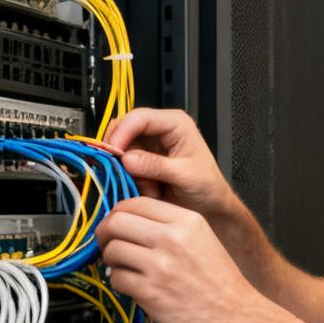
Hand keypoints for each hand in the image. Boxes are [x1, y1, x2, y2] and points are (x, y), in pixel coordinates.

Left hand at [96, 197, 276, 322]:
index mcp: (186, 220)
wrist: (236, 317)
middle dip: (105, 234)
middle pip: (116, 222)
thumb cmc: (220, 283)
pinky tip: (134, 286)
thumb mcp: (202, 239)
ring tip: (124, 268)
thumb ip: (169, 226)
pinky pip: (117, 279)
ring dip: (111, 261)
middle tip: (108, 244)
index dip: (117, 214)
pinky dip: (119, 283)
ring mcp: (160, 265)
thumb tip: (129, 221)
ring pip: (112, 250)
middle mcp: (172, 238)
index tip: (115, 225)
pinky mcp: (150, 292)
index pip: (134, 203)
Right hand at [101, 108, 236, 223]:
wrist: (211, 205)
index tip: (113, 153)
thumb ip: (155, 165)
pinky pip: (124, 165)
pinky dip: (131, 178)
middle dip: (121, 153)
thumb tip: (127, 159)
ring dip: (128, 170)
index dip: (122, 133)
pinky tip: (150, 188)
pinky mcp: (143, 159)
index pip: (139, 118)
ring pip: (121, 149)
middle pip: (124, 130)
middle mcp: (160, 129)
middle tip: (124, 172)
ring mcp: (150, 144)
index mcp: (175, 123)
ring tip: (150, 186)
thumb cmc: (207, 186)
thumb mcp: (183, 175)